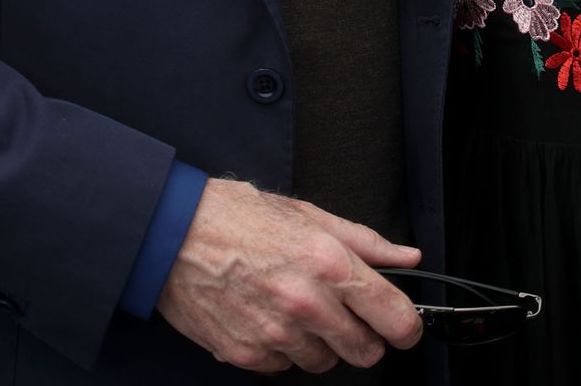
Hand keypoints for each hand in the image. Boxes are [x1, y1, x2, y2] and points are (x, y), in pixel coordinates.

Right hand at [156, 178, 423, 373]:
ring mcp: (276, 334)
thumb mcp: (307, 215)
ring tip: (296, 306)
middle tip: (346, 312)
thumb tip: (405, 258)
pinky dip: (284, 348)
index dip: (407, 326)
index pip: (392, 315)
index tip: (405, 326)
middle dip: (364, 336)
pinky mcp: (249, 355)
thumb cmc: (237, 217)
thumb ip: (364, 241)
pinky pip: (286, 366)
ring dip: (320, 342)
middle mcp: (306, 302)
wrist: (173, 236)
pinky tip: (268, 315)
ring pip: (325, 362)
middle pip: (365, 352)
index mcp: (326, 261)